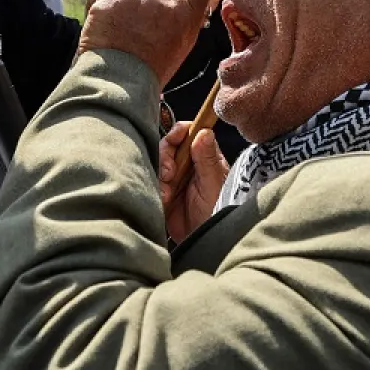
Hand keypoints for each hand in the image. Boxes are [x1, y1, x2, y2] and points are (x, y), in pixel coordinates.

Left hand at [78, 0, 224, 86]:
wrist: (121, 85)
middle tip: (132, 29)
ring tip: (116, 35)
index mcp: (188, 16)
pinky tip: (102, 31)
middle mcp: (171, 2)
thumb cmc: (146, 70)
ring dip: (114, 3)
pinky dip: (96, 8)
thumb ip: (173, 15)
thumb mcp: (175, 44)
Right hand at [159, 122, 228, 241]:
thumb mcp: (213, 184)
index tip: (175, 140)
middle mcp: (189, 163)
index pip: (190, 132)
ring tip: (169, 193)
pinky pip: (152, 179)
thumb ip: (207, 159)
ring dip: (160, 175)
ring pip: (159, 161)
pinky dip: (156, 188)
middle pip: (169, 144)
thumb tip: (204, 131)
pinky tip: (165, 200)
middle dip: (166, 157)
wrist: (203, 239)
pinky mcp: (164, 189)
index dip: (179, 131)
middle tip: (170, 175)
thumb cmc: (216, 212)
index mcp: (205, 156)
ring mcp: (176, 176)